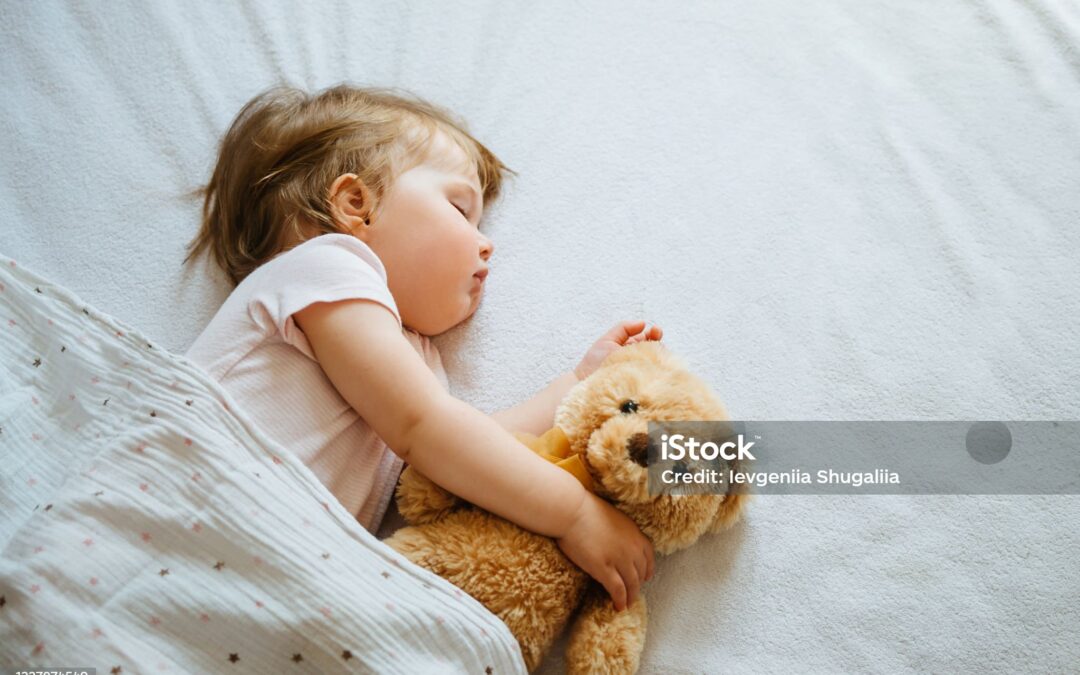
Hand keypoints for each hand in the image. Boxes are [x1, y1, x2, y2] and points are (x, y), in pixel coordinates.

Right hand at [556, 492, 654, 610]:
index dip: (648, 569)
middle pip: (640, 572)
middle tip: (633, 593)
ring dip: (630, 597)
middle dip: (637, 584)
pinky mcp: (604, 569)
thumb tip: (618, 541)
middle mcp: (632, 548)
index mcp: (635, 533)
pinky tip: (618, 607)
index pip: (649, 556)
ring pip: (632, 584)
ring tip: (627, 604)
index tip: (646, 577)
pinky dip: (620, 600)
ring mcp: (619, 560)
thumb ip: (621, 532)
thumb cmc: (586, 509)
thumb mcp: (613, 517)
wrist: (572, 511)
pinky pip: (618, 590)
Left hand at [573, 320, 662, 380]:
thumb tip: (643, 323)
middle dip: (659, 341)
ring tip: (657, 350)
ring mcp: (642, 372)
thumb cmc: (594, 363)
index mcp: (631, 348)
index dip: (654, 333)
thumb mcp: (607, 340)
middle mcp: (638, 359)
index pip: (648, 338)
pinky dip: (659, 368)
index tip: (655, 331)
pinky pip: (656, 376)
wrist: (586, 383)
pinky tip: (657, 363)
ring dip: (660, 353)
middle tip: (657, 336)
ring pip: (658, 361)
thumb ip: (624, 328)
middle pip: (656, 349)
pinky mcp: (643, 384)